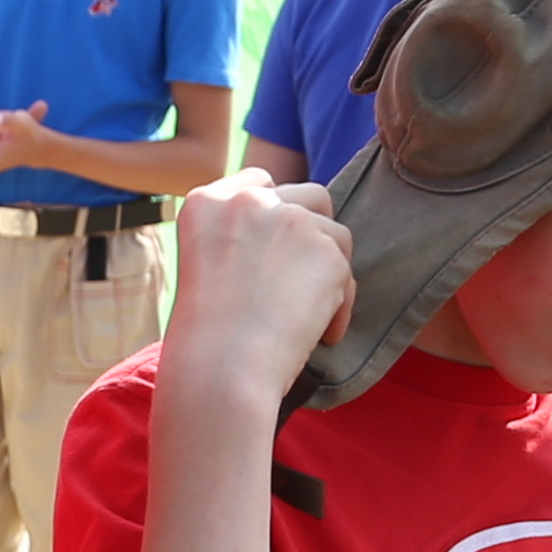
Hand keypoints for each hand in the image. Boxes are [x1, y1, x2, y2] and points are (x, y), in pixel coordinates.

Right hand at [151, 172, 350, 398]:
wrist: (220, 370)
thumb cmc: (204, 338)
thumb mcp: (204, 268)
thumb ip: (239, 239)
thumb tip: (290, 239)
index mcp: (205, 203)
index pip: (258, 181)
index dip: (274, 213)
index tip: (274, 248)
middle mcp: (248, 200)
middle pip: (308, 197)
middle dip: (314, 234)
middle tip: (300, 280)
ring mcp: (290, 220)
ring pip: (336, 235)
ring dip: (328, 273)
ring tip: (305, 318)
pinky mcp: (327, 250)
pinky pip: (348, 276)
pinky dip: (338, 308)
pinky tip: (317, 335)